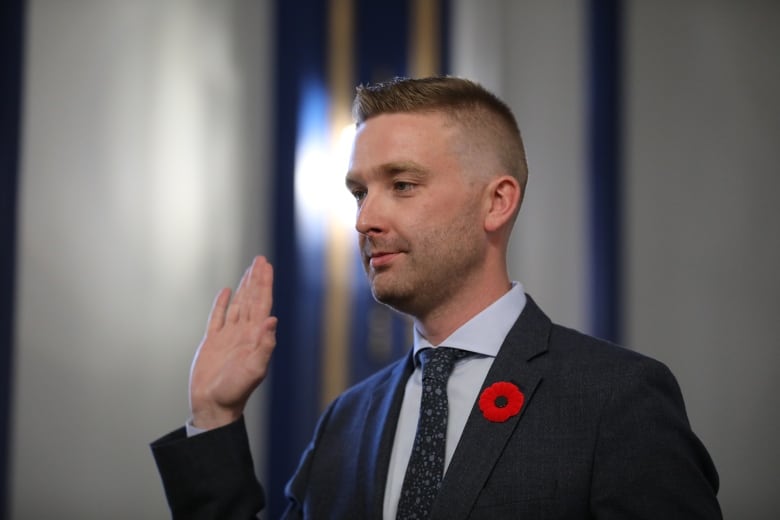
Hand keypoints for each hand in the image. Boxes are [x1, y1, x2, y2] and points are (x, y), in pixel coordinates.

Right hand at [188, 256, 277, 429]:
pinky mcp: (213, 342)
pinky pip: (217, 317)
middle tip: (260, 259)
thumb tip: (273, 320)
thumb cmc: (235, 392)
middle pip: (252, 299)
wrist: (214, 406)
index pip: (262, 303)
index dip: (264, 284)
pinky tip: (226, 292)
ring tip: (249, 270)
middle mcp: (243, 333)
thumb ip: (264, 345)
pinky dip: (222, 304)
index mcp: (254, 337)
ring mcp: (228, 336)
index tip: (266, 266)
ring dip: (244, 287)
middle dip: (256, 279)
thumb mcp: (254, 370)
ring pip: (238, 304)